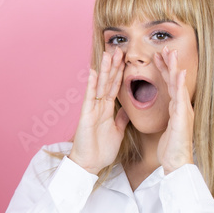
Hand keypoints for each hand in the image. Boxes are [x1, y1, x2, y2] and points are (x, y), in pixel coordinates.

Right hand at [68, 48, 129, 174]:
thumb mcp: (117, 132)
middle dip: (114, 65)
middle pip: (108, 81)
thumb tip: (127, 110)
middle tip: (119, 49)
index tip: (125, 59)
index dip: (120, 73)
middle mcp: (99, 106)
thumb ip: (120, 119)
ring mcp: (92, 109)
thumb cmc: (101, 150)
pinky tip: (92, 72)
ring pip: (99, 85)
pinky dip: (91, 84)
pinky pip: (89, 97)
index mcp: (107, 109)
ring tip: (108, 53)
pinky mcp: (86, 115)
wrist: (89, 164)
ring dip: (104, 69)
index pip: (115, 87)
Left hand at [155, 47, 194, 172]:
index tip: (158, 56)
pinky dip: (180, 84)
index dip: (164, 70)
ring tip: (171, 53)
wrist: (177, 163)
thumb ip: (166, 116)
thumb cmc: (171, 148)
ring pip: (179, 85)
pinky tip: (179, 73)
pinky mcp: (183, 117)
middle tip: (164, 48)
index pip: (169, 85)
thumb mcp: (166, 128)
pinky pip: (181, 98)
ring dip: (175, 68)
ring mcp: (184, 111)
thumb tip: (164, 109)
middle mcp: (182, 107)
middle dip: (170, 64)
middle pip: (175, 81)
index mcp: (176, 108)